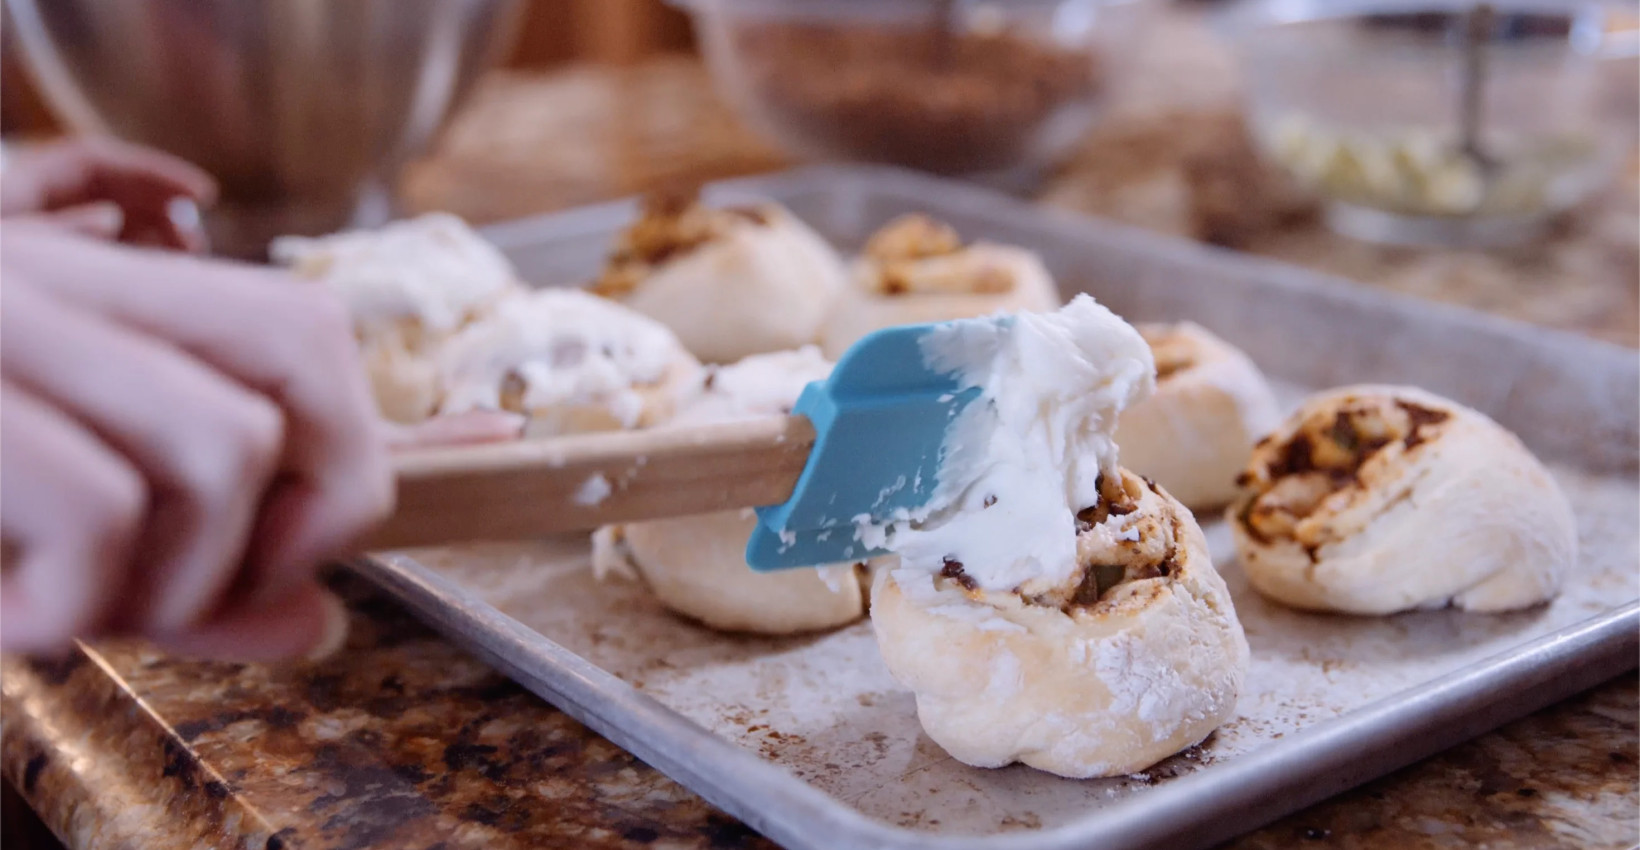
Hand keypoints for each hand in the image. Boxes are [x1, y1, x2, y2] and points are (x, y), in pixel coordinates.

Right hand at [0, 223, 391, 660]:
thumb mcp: (59, 542)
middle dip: (325, 495)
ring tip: (77, 609)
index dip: (399, 401)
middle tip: (238, 586)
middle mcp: (48, 278)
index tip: (493, 434)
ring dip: (187, 578)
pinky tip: (12, 618)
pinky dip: (77, 602)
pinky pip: (102, 509)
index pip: (294, 324)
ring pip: (231, 440)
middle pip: (305, 342)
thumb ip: (190, 576)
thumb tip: (318, 623)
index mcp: (81, 298)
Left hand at [1, 136, 215, 251]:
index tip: (203, 194)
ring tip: (183, 269)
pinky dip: (132, 266)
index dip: (156, 173)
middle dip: (161, 213)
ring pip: (110, 227)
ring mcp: (44, 240)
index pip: (99, 162)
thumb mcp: (17, 248)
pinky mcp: (55, 270)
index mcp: (22, 186)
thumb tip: (112, 219)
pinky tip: (156, 285)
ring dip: (152, 242)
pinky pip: (101, 259)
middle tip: (197, 245)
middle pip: (110, 192)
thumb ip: (61, 234)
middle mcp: (33, 207)